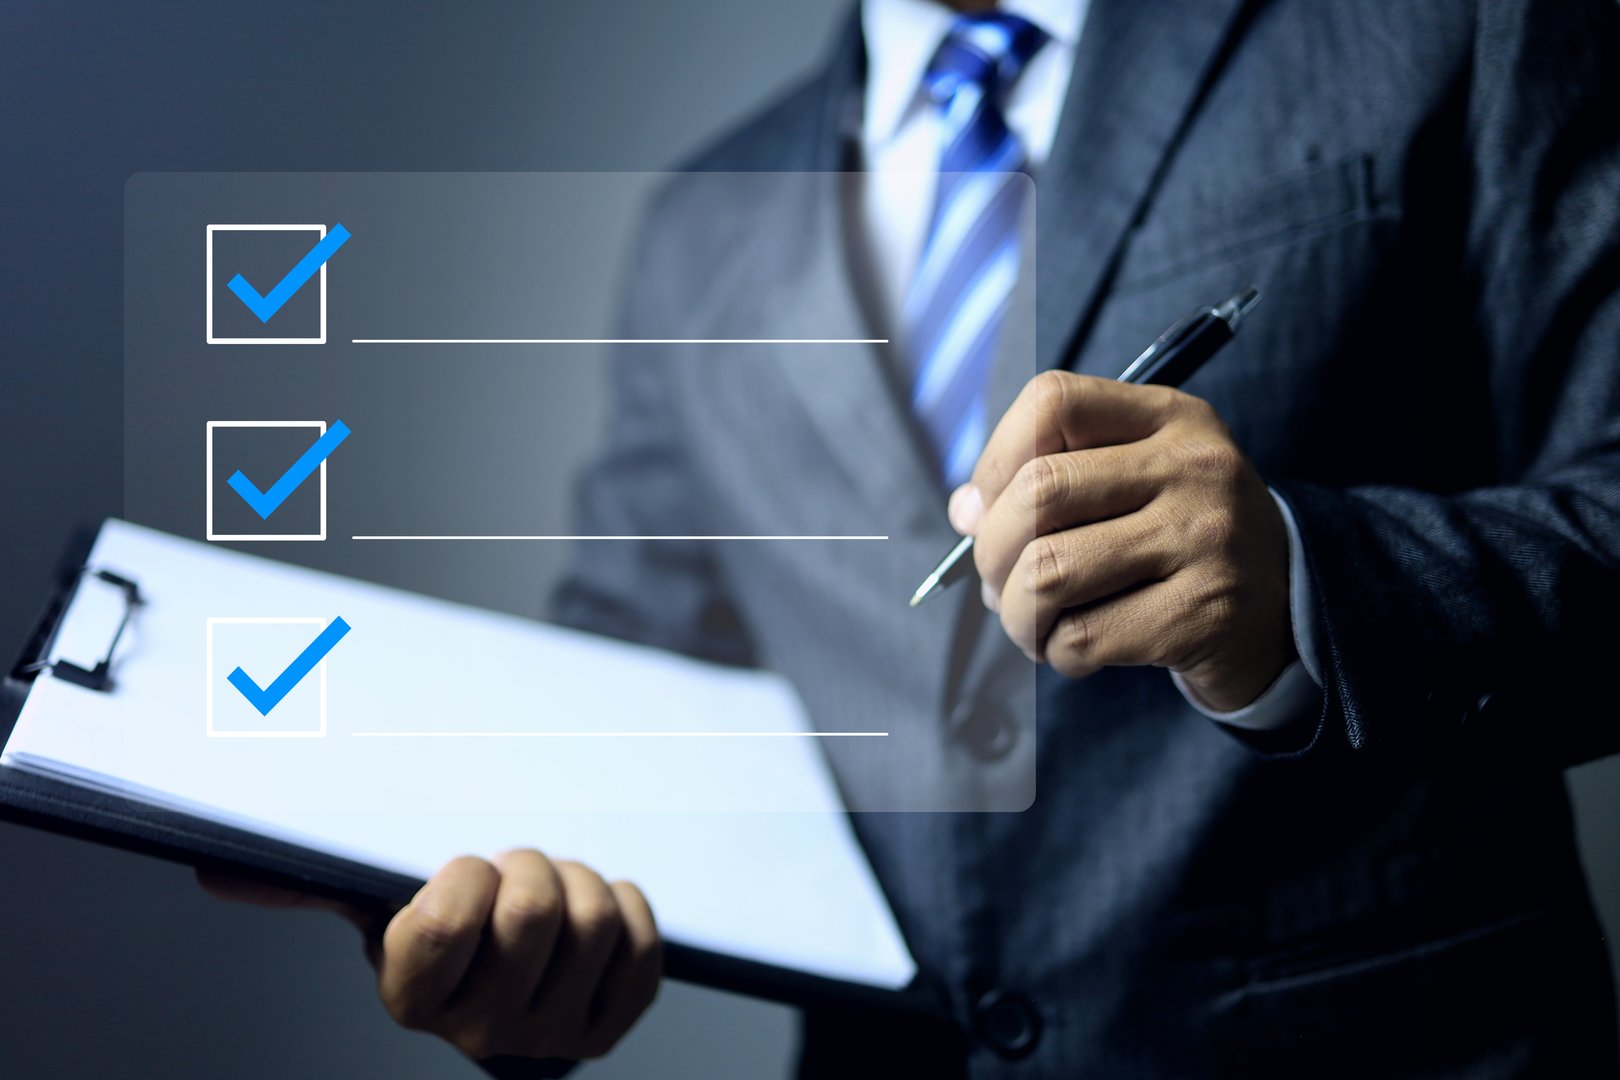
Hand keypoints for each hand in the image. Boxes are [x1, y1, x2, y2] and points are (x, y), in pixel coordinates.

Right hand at [199, 850, 661, 1062]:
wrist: (504, 993)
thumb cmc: (442, 938)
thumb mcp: (376, 909)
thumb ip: (310, 883)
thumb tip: (219, 869)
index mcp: (413, 998)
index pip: (445, 925)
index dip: (464, 879)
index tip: (463, 870)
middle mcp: (480, 1031)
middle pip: (534, 914)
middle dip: (529, 868)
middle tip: (515, 872)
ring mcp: (551, 1035)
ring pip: (594, 921)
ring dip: (580, 883)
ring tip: (554, 893)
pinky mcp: (609, 1027)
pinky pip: (643, 948)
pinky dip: (629, 910)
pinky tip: (596, 916)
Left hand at [951, 371, 1293, 711]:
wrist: (1288, 612)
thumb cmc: (1180, 543)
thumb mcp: (1132, 485)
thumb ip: (1048, 483)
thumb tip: (965, 511)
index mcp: (1169, 417)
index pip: (1053, 402)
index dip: (994, 460)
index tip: (986, 509)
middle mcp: (1194, 466)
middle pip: (1039, 491)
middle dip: (990, 549)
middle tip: (997, 582)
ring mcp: (1206, 538)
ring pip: (1049, 571)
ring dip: (1014, 612)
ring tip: (1028, 622)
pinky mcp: (1204, 613)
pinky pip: (1083, 637)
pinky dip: (1055, 652)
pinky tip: (1073, 648)